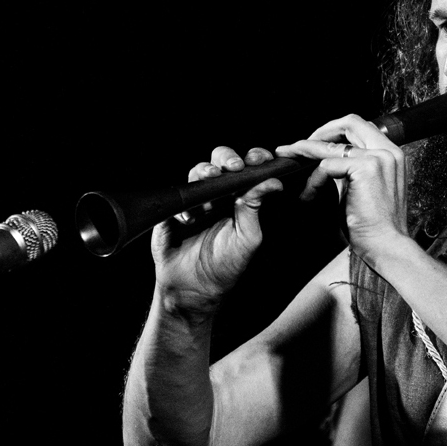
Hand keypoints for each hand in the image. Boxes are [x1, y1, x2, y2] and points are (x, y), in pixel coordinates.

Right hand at [151, 145, 284, 311]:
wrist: (195, 288)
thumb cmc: (226, 265)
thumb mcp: (248, 237)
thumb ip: (256, 206)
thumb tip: (273, 181)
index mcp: (239, 198)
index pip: (247, 170)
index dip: (253, 159)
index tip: (260, 160)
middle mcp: (217, 195)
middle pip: (220, 162)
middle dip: (227, 157)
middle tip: (234, 167)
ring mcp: (194, 201)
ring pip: (197, 172)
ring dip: (205, 172)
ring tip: (211, 180)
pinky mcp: (173, 211)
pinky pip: (177, 198)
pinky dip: (185, 205)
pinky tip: (191, 219)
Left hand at [276, 115, 409, 260]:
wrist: (386, 246)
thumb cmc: (373, 226)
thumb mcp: (361, 190)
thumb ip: (349, 172)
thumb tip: (324, 163)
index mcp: (391, 155)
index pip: (361, 127)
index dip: (335, 130)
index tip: (316, 142)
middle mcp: (388, 151)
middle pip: (350, 122)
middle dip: (320, 131)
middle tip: (299, 146)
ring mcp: (378, 157)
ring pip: (332, 143)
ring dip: (306, 150)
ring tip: (290, 157)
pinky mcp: (366, 168)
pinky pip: (327, 166)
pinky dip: (314, 179)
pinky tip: (309, 193)